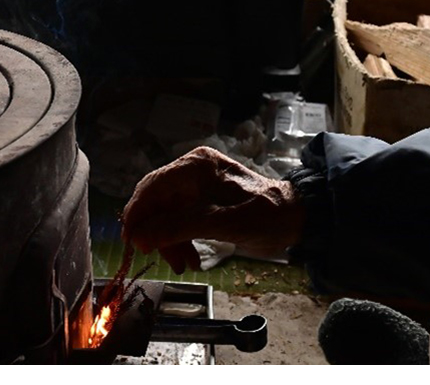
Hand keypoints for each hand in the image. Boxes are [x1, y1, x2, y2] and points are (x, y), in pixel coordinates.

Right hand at [122, 146, 304, 273]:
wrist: (297, 217)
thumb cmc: (264, 215)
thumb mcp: (220, 223)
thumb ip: (178, 227)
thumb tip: (140, 237)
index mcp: (195, 166)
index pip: (151, 187)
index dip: (137, 215)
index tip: (131, 242)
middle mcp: (192, 170)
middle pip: (157, 201)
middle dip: (155, 232)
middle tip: (160, 259)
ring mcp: (198, 185)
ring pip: (167, 214)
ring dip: (169, 240)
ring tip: (182, 264)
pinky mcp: (204, 200)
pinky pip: (181, 219)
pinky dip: (181, 238)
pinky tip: (189, 258)